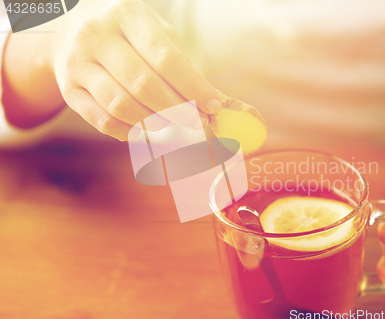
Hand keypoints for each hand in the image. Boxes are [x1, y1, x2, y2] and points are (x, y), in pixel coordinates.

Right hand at [4, 0, 219, 139]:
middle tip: (197, 123)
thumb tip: (211, 100)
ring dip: (156, 125)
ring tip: (176, 129)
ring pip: (122, 106)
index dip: (192, 87)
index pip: (165, 59)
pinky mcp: (68, 90)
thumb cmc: (128, 34)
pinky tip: (149, 132)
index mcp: (126, 15)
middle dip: (177, 110)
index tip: (212, 105)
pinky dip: (131, 133)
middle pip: (144, 85)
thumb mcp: (155, 33)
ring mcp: (77, 63)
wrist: (71, 29)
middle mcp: (96, 35)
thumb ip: (181, 64)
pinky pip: (103, 121)